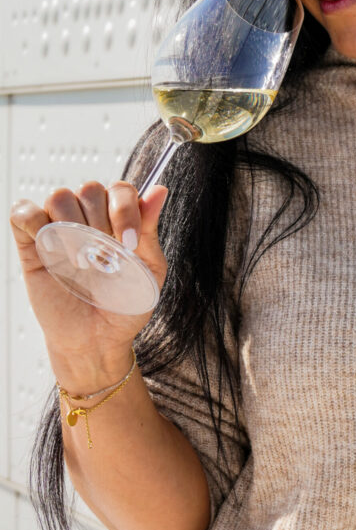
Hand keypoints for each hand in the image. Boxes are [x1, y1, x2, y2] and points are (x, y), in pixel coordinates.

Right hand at [10, 180, 167, 388]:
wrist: (96, 340)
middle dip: (100, 223)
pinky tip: (50, 247)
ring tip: (80, 262)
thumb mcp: (148, 269)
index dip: (125, 209)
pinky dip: (33, 220)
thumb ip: (150, 228)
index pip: (120, 189)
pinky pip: (23, 212)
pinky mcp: (31, 243)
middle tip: (103, 259)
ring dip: (72, 228)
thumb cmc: (124, 306)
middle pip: (89, 189)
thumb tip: (160, 190)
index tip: (128, 242)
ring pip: (59, 197)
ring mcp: (58, 228)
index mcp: (118, 219)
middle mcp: (88, 218)